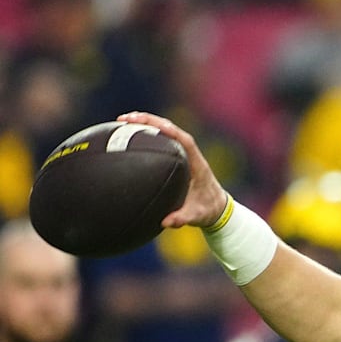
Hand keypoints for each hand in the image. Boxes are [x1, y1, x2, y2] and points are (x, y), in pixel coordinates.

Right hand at [116, 111, 228, 227]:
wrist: (217, 208)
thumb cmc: (207, 210)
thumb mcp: (197, 216)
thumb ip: (182, 219)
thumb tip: (165, 222)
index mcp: (197, 164)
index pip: (184, 140)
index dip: (168, 130)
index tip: (150, 125)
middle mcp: (190, 154)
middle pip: (170, 129)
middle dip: (149, 121)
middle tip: (125, 119)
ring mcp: (183, 154)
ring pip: (165, 131)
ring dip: (146, 124)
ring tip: (122, 121)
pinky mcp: (177, 157)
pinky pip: (162, 141)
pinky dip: (146, 135)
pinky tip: (128, 135)